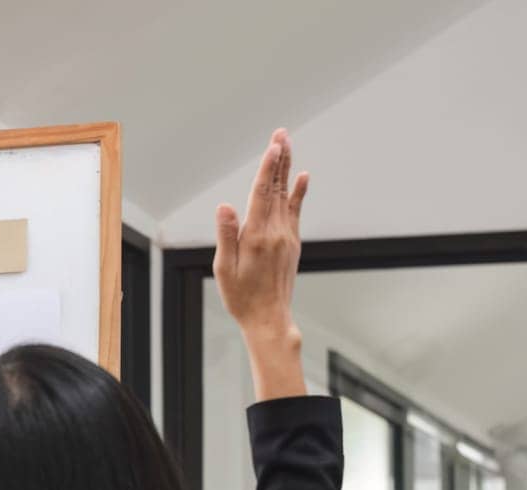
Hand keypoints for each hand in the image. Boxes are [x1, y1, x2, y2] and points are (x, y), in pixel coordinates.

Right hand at [213, 128, 308, 400]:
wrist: (269, 318)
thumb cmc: (241, 296)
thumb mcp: (224, 268)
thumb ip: (226, 234)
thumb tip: (224, 206)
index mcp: (257, 236)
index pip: (262, 193)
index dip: (267, 166)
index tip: (274, 144)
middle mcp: (276, 232)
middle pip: (276, 188)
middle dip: (278, 159)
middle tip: (281, 133)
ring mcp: (287, 236)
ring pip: (286, 195)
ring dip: (286, 169)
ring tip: (286, 146)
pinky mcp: (292, 243)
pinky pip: (295, 210)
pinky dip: (298, 192)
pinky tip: (302, 178)